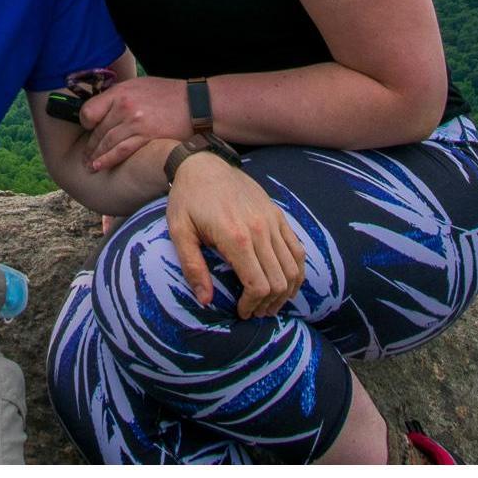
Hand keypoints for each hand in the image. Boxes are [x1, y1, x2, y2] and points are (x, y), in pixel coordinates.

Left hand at [80, 77, 196, 171]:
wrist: (197, 104)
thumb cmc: (169, 94)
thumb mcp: (140, 85)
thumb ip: (120, 95)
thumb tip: (103, 108)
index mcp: (121, 92)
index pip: (90, 110)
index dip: (85, 122)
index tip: (87, 128)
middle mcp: (125, 107)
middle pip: (98, 129)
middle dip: (89, 145)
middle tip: (84, 155)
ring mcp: (135, 123)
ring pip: (107, 142)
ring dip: (95, 155)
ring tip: (89, 165)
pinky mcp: (147, 137)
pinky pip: (121, 151)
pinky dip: (108, 160)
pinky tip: (99, 166)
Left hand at [164, 156, 307, 319]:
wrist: (204, 164)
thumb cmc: (187, 199)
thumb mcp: (179, 231)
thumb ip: (192, 267)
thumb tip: (205, 301)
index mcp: (235, 237)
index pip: (258, 285)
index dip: (252, 305)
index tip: (242, 312)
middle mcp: (260, 230)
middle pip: (279, 281)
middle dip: (268, 304)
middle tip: (255, 312)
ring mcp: (272, 221)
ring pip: (293, 268)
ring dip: (285, 292)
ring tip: (269, 302)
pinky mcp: (278, 215)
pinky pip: (298, 249)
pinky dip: (296, 271)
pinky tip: (284, 282)